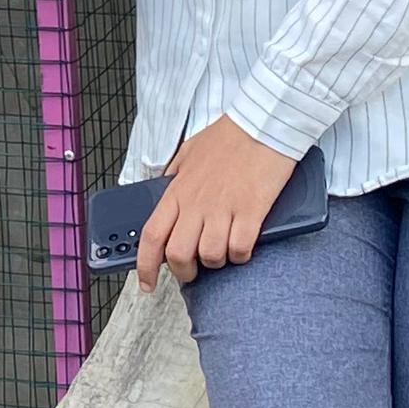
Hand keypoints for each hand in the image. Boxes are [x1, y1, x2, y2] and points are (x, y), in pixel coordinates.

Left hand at [131, 118, 299, 290]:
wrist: (263, 123)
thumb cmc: (228, 137)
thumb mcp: (188, 152)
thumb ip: (173, 176)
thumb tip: (163, 193)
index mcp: (177, 190)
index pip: (151, 235)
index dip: (145, 266)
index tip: (147, 284)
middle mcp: (196, 202)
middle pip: (178, 254)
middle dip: (184, 271)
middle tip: (194, 271)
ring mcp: (224, 207)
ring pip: (210, 256)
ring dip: (216, 261)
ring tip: (223, 252)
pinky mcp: (251, 210)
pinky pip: (240, 248)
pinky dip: (241, 254)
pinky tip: (244, 245)